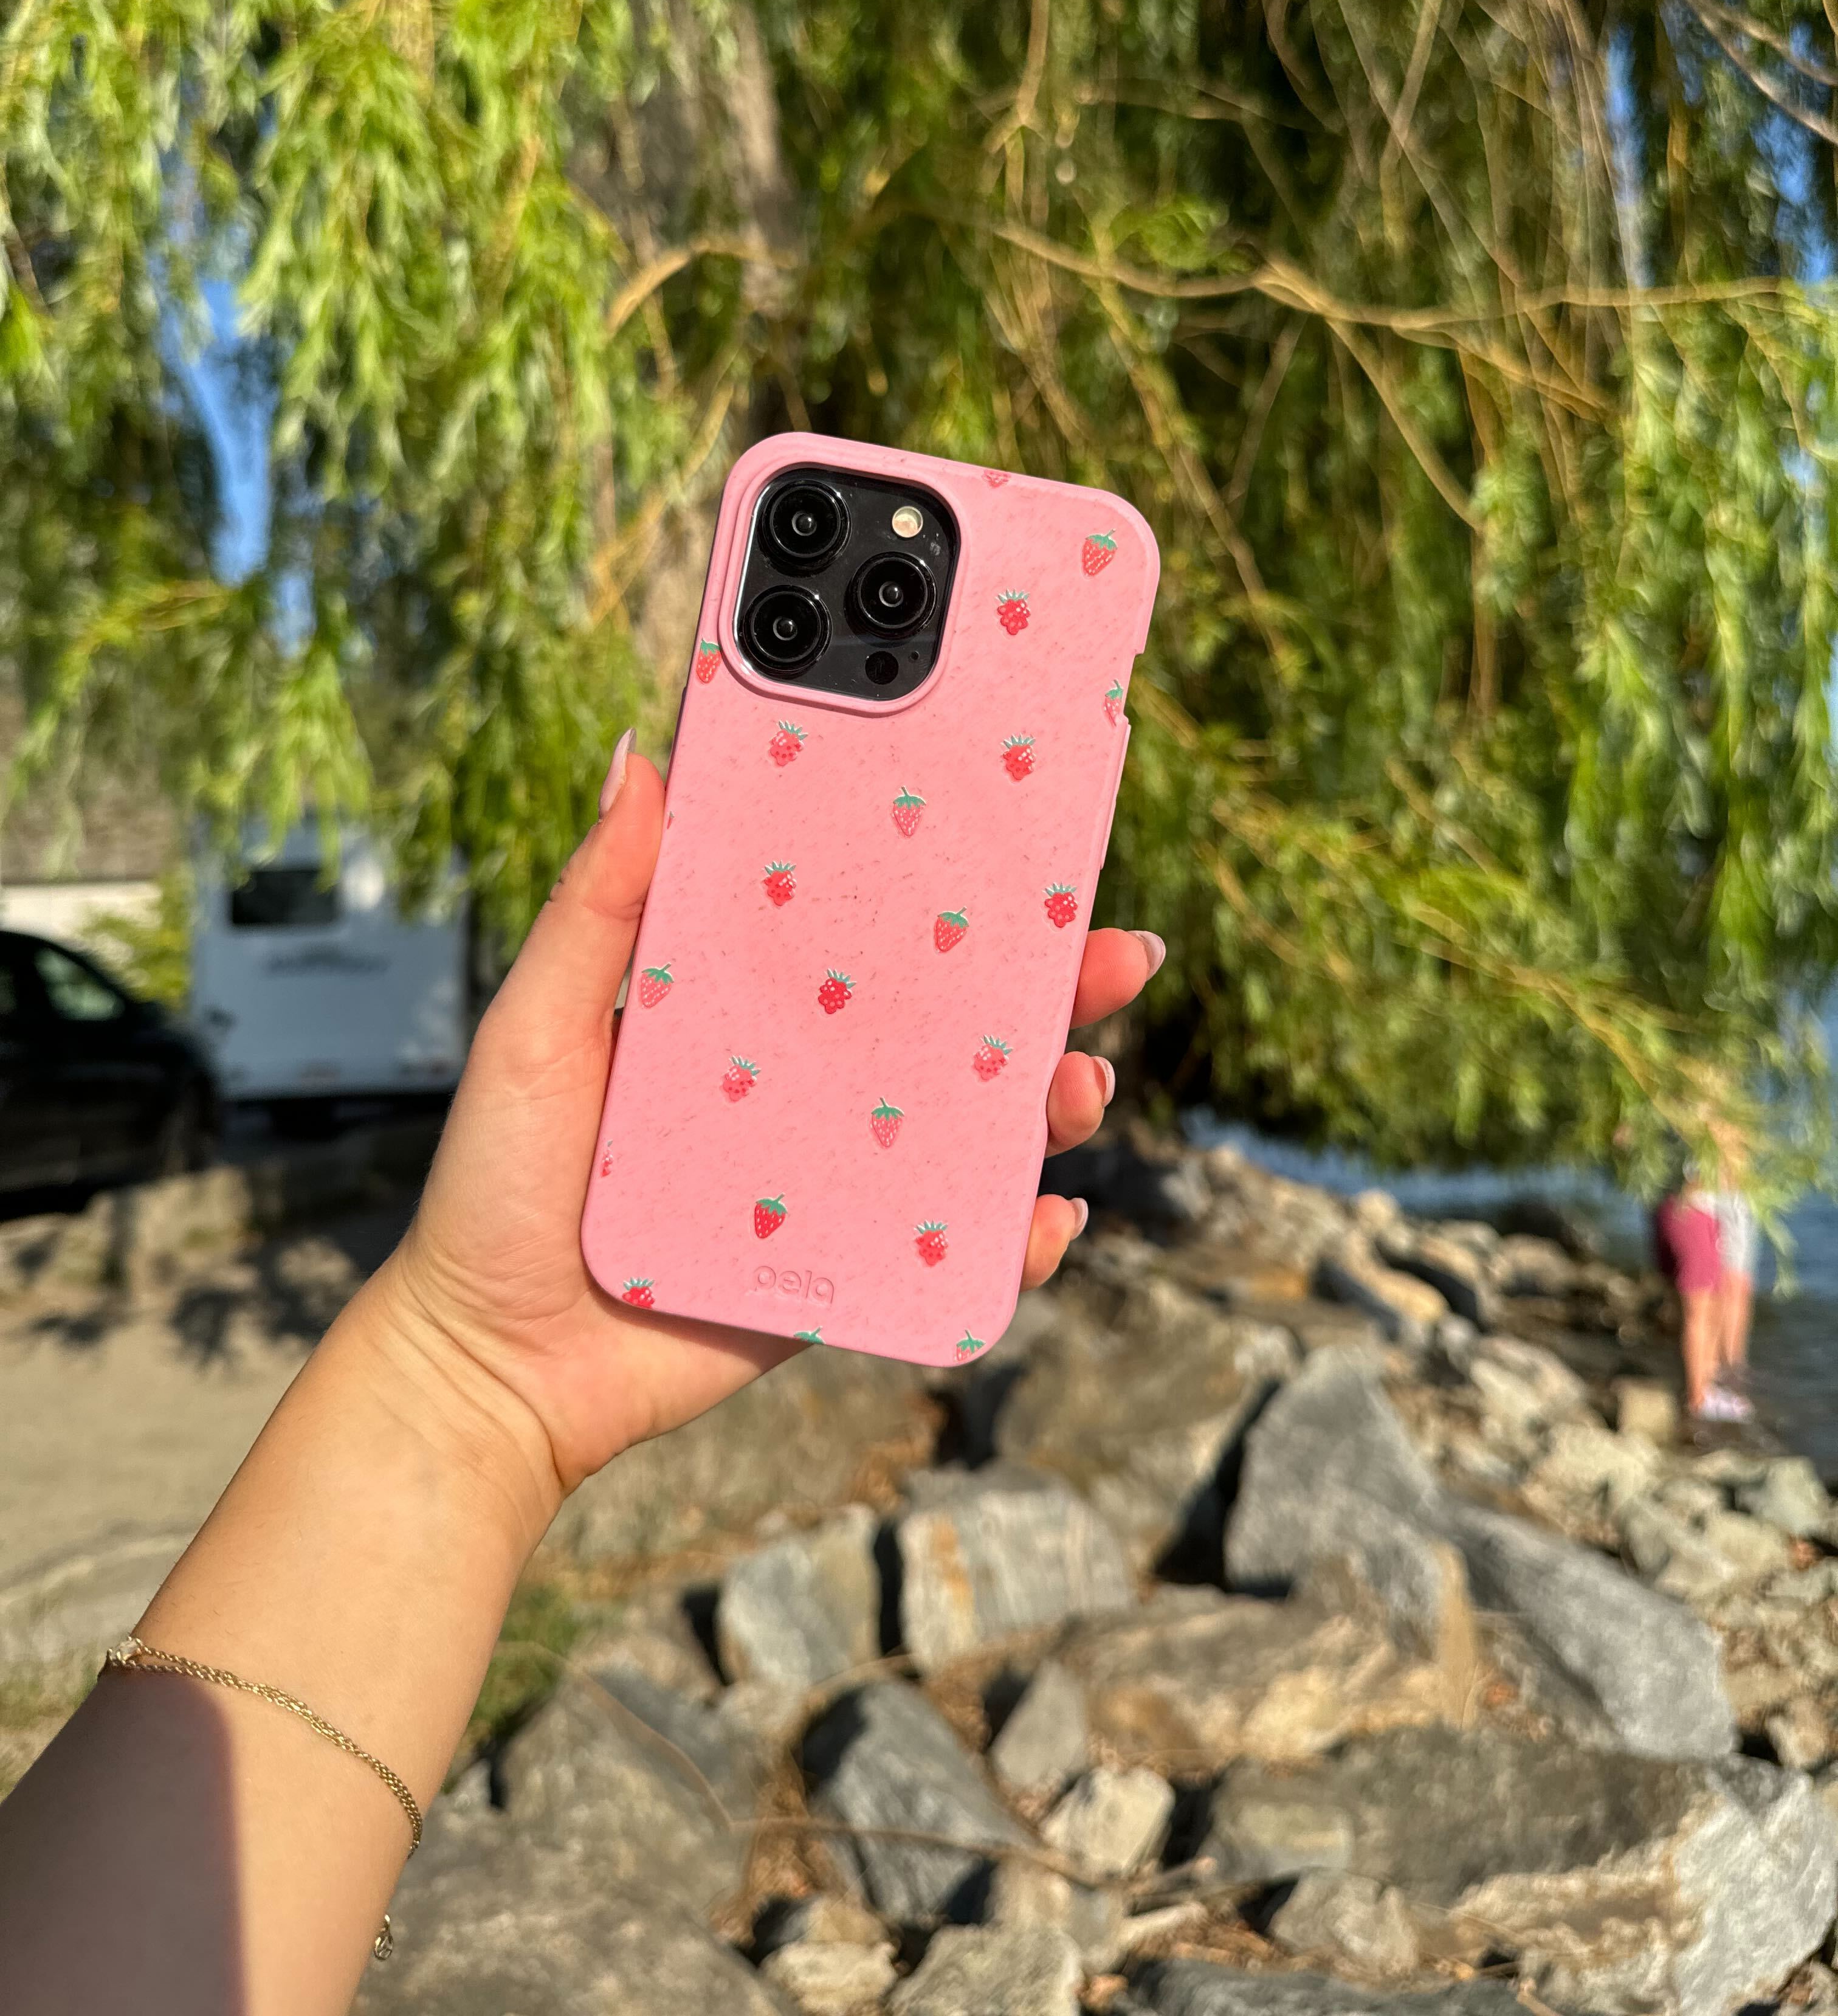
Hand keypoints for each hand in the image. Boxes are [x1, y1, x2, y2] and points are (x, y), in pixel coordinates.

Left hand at [379, 735, 1162, 1498]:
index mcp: (747, 1010)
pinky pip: (954, 1246)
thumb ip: (593, 908)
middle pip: (951, 1022)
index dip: (949, 889)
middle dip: (1050, 984)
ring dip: (1050, 1099)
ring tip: (1081, 1082)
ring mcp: (836, 1176)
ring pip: (974, 1126)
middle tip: (1115, 954)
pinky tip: (1045, 1220)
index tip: (1024, 841)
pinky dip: (1016, 1238)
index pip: (867, 930)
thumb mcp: (536, 1029)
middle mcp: (808, 1083)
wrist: (491, 1366)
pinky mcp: (846, 1266)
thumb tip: (641, 761)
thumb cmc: (497, 1186)